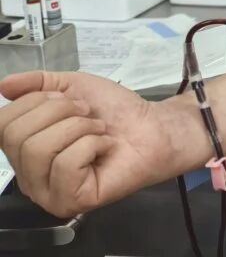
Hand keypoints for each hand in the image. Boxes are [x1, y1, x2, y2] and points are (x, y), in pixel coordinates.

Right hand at [0, 71, 191, 217]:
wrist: (152, 126)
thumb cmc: (111, 111)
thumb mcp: (71, 86)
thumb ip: (36, 83)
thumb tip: (3, 85)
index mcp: (22, 149)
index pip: (3, 123)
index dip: (38, 101)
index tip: (69, 101)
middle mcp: (27, 176)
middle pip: (18, 136)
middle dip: (62, 112)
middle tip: (89, 117)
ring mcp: (46, 194)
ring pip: (39, 149)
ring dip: (80, 128)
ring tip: (99, 132)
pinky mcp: (69, 202)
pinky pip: (65, 164)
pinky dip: (92, 145)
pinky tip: (105, 149)